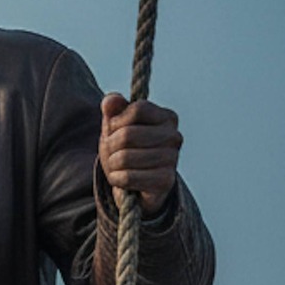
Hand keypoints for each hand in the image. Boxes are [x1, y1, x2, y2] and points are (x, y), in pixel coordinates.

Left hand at [99, 93, 181, 214]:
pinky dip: (117, 179)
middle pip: (127, 134)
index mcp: (167, 117)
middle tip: (113, 152)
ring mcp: (172, 159)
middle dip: (110, 145)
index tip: (115, 129)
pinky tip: (122, 179)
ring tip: (118, 166)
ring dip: (112, 164)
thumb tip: (110, 100)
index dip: (117, 121)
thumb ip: (113, 109)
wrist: (136, 185)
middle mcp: (174, 136)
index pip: (137, 109)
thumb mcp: (116, 126)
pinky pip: (127, 177)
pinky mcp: (165, 181)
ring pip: (124, 158)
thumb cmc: (125, 149)